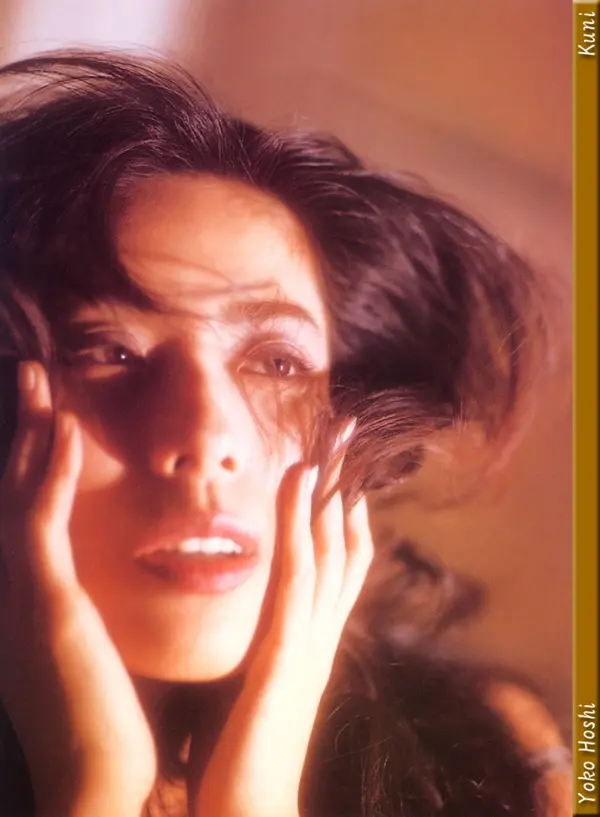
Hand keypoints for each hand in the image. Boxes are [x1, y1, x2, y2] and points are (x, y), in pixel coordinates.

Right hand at [0, 361, 156, 816]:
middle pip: (12, 492)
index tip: (46, 418)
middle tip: (31, 376)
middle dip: (20, 432)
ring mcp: (20, 597)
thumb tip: (103, 588)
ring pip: (18, 495)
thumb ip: (86, 615)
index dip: (28, 461)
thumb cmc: (103, 729)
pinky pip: (43, 523)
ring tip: (38, 380)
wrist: (96, 789)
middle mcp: (9, 592)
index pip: (23, 514)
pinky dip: (48, 473)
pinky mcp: (44, 606)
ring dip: (28, 433)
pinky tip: (65, 430)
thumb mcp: (88, 658)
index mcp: (24, 602)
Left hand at [189, 420, 373, 816]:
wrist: (251, 810)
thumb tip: (252, 622)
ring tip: (326, 442)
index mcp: (311, 640)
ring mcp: (310, 638)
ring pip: (328, 547)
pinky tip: (298, 480)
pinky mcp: (287, 649)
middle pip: (344, 546)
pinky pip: (297, 570)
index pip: (337, 567)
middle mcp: (322, 633)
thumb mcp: (256, 687)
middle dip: (346, 490)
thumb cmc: (244, 754)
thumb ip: (262, 648)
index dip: (342, 517)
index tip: (336, 475)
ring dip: (328, 490)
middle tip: (344, 439)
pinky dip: (300, 520)